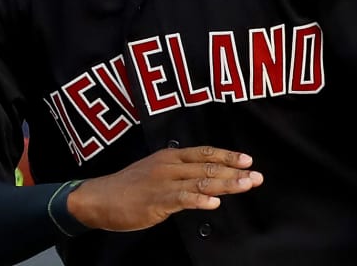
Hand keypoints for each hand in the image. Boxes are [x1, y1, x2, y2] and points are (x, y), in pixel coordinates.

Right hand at [68, 147, 263, 231]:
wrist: (99, 198)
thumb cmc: (127, 187)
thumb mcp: (154, 172)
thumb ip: (178, 174)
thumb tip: (204, 179)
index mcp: (168, 157)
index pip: (204, 153)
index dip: (227, 155)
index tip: (248, 160)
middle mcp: (168, 166)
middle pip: (208, 167)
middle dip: (235, 172)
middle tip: (257, 176)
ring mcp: (163, 183)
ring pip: (201, 182)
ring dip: (227, 184)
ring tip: (246, 185)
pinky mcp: (156, 200)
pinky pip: (182, 199)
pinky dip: (199, 200)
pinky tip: (214, 203)